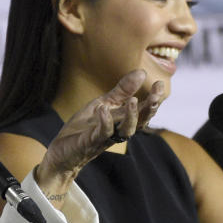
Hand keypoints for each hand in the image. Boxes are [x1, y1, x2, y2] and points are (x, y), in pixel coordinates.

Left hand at [38, 70, 164, 189]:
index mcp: (123, 120)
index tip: (160, 84)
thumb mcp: (103, 103)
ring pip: (126, 131)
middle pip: (141, 121)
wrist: (63, 150)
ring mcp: (105, 137)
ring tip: (132, 100)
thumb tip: (142, 72)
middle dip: (150, 108)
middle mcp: (118, 130)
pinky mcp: (90, 142)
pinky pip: (101, 133)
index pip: (144, 110)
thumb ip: (122, 91)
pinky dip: (105, 121)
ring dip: (131, 116)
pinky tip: (103, 109)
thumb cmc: (85, 127)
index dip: (154, 98)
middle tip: (156, 95)